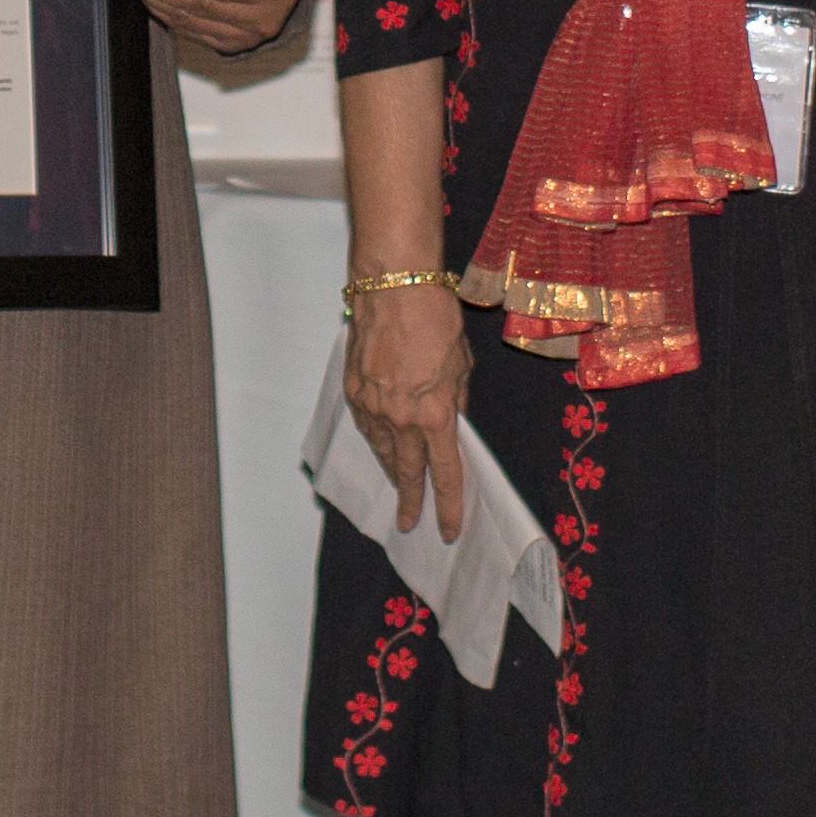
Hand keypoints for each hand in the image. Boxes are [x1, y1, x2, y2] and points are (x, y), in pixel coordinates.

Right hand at [345, 276, 473, 540]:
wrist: (394, 286)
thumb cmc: (436, 317)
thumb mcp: (462, 363)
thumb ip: (456, 398)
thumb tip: (451, 417)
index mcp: (437, 414)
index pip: (445, 474)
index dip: (447, 506)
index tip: (447, 530)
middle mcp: (402, 417)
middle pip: (407, 472)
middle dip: (411, 500)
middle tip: (409, 523)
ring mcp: (373, 406)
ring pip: (382, 451)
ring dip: (392, 469)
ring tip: (399, 484)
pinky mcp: (353, 390)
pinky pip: (366, 425)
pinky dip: (375, 438)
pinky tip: (380, 443)